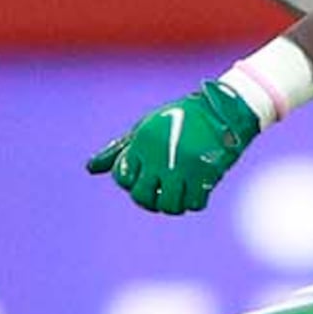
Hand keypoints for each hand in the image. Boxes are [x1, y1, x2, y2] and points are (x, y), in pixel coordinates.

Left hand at [86, 78, 264, 215]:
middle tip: (161, 192)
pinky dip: (194, 203)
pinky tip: (196, 192)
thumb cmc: (178, 119)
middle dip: (150, 200)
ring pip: (168, 205)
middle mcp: (160, 155)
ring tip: (179, 194)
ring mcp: (183, 165)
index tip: (145, 177)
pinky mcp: (206, 172)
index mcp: (142, 142)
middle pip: (142, 197)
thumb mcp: (145, 129)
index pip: (123, 179)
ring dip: (173, 205)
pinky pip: (194, 204)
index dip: (132, 183)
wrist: (222, 108)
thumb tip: (90, 168)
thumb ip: (118, 150)